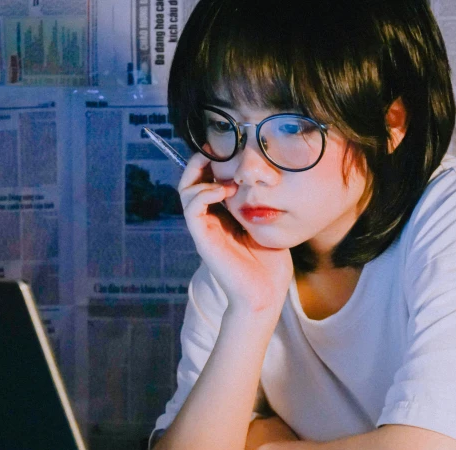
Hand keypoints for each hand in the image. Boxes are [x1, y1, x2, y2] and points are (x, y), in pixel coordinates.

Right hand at [178, 154, 292, 311]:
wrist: (265, 293)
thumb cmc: (270, 264)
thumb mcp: (268, 225)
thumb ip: (261, 204)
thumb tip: (268, 179)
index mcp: (222, 216)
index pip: (206, 181)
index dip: (211, 163)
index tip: (226, 150)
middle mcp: (209, 220)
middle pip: (190, 182)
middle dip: (199, 162)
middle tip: (215, 152)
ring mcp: (204, 229)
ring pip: (186, 191)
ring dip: (201, 176)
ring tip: (225, 178)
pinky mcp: (203, 238)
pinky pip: (191, 208)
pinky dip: (203, 193)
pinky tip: (222, 191)